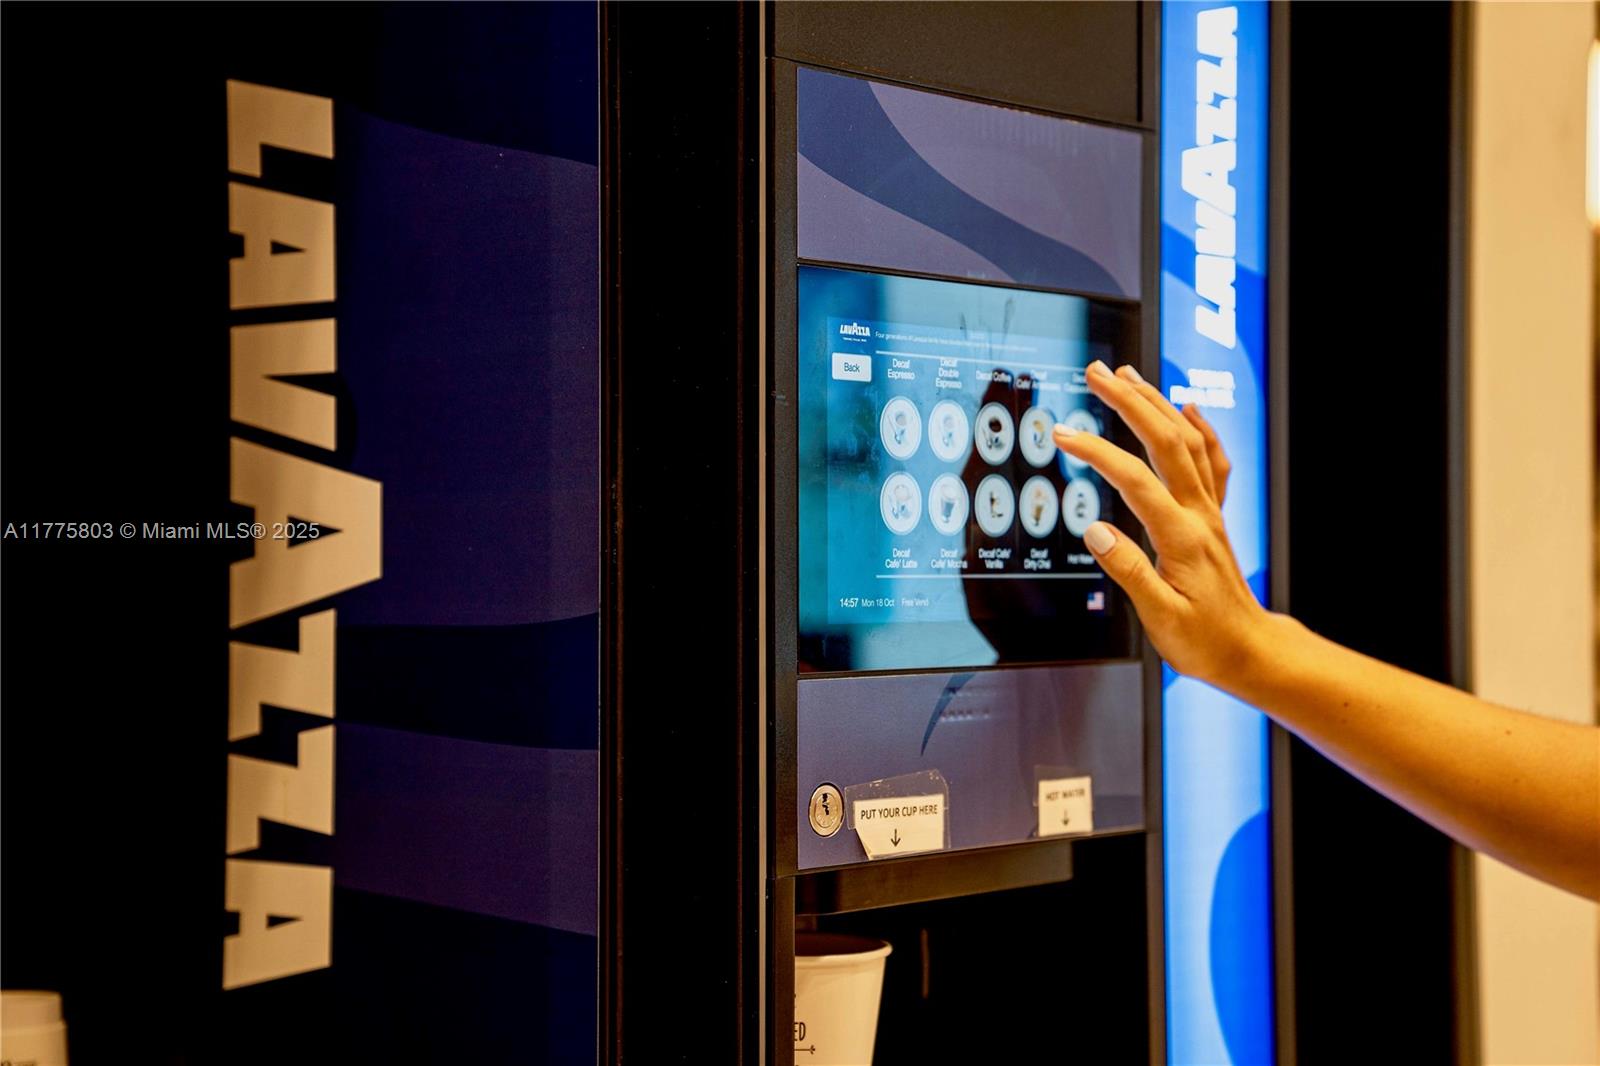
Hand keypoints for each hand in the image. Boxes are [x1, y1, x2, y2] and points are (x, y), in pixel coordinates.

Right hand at [1053, 360, 1272, 688]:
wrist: (1250, 650)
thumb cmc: (1205, 641)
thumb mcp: (1161, 618)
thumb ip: (1129, 571)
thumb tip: (1096, 531)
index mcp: (1181, 537)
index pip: (1134, 481)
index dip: (1097, 452)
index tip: (1064, 434)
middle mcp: (1199, 515)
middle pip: (1166, 441)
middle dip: (1130, 401)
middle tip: (1097, 373)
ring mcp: (1209, 512)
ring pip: (1188, 441)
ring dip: (1157, 403)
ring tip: (1127, 376)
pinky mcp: (1213, 517)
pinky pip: (1211, 460)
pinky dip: (1200, 427)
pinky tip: (1186, 406)